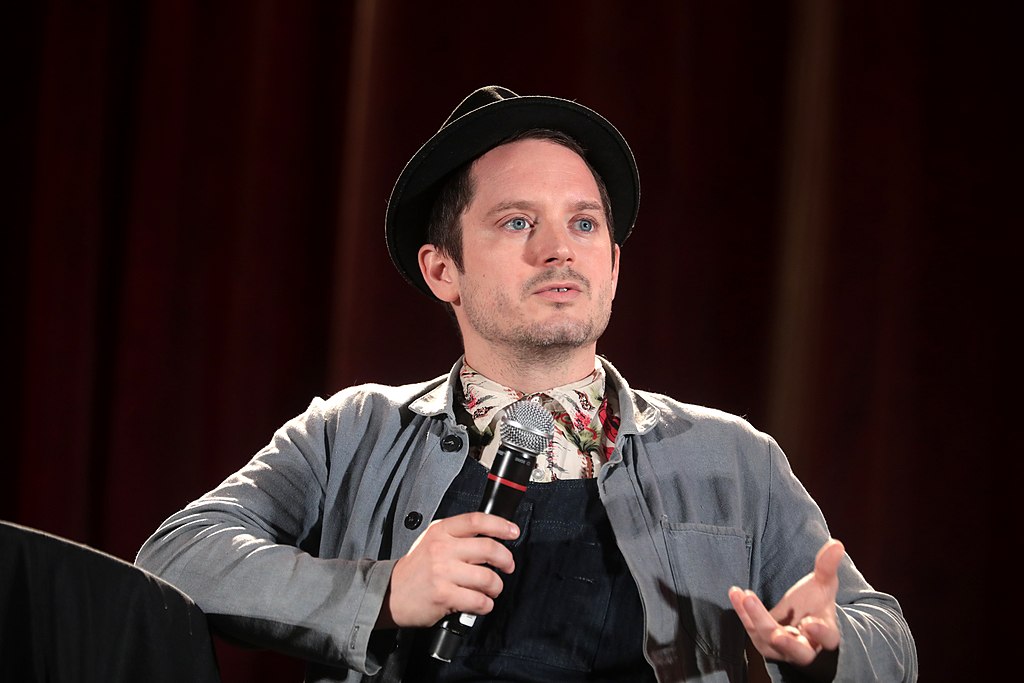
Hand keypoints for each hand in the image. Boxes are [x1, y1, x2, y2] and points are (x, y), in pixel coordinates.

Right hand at [377, 512, 519, 627]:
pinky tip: (481, 603)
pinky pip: (478, 600)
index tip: (513, 532)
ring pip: (487, 577)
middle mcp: (442, 548)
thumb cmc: (415, 569)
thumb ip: (456, 535)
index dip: (500, 525)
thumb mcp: (431, 541)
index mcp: (441, 531)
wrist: (390, 593)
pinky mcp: (443, 595)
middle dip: (506, 560)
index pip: (476, 521)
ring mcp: (442, 572)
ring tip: (492, 590)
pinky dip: (486, 605)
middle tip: (508, 566)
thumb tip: (491, 536)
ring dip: (496, 587)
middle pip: (489, 548)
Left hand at [729, 538, 843, 667]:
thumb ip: (827, 567)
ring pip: (768, 638)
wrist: (799, 622)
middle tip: (774, 634)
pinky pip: (750, 627)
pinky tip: (735, 592)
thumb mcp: (823, 585)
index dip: (820, 633)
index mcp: (825, 635)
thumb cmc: (815, 604)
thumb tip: (836, 544)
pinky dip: (742, 611)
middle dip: (786, 642)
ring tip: (746, 596)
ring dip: (756, 619)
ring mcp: (781, 648)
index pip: (827, 639)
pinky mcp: (761, 641)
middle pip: (797, 650)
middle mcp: (804, 647)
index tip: (810, 623)